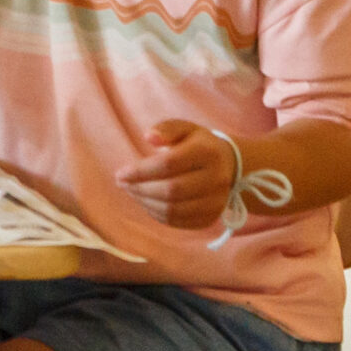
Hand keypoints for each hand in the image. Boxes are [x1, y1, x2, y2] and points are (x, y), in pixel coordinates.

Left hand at [120, 119, 239, 228]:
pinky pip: (179, 221)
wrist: (230, 166)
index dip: (140, 171)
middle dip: (140, 189)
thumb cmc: (198, 144)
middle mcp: (216, 179)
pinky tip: (147, 203)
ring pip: (173, 210)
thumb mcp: (184, 128)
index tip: (120, 173)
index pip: (168, 164)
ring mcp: (217, 201)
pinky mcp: (212, 217)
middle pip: (171, 190)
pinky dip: (157, 214)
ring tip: (132, 192)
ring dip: (145, 203)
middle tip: (123, 184)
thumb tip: (149, 137)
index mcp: (208, 152)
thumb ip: (166, 129)